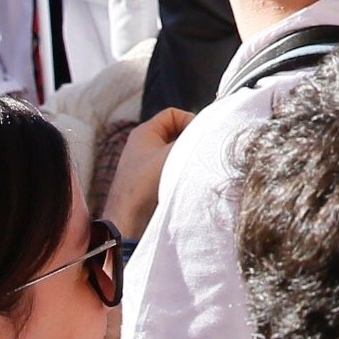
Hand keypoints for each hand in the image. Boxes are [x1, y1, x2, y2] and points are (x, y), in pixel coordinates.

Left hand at [103, 106, 194, 238]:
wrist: (127, 223)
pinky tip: (188, 184)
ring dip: (187, 160)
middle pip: (175, 134)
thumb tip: (211, 134)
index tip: (202, 137)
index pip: (173, 114)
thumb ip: (192, 141)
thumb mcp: (172, 156)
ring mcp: (145, 165)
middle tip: (202, 153)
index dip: (190, 121)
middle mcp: (143, 146)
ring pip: (174, 154)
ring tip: (195, 170)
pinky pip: (170, 171)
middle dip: (190, 142)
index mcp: (144, 133)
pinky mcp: (149, 184)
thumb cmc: (146, 186)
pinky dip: (181, 174)